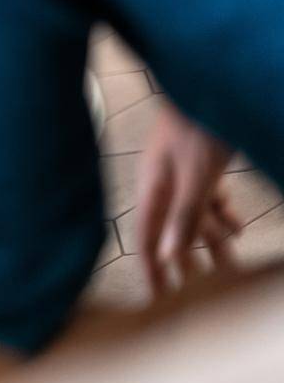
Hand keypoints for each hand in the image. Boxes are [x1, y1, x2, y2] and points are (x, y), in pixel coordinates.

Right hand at [134, 103, 239, 293]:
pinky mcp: (195, 165)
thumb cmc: (196, 127)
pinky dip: (219, 214)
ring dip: (211, 239)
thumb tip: (169, 255)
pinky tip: (235, 224)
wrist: (207, 84)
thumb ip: (183, 215)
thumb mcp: (195, 176)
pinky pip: (205, 199)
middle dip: (186, 261)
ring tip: (229, 266)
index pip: (146, 238)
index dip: (151, 269)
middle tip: (199, 294)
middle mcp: (161, 185)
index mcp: (152, 189)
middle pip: (171, 232)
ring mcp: (179, 174)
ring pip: (193, 216)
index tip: (158, 298)